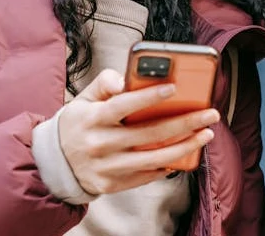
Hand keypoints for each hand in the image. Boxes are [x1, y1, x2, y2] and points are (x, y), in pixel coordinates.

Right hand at [57, 69, 218, 194]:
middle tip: (210, 114)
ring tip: (206, 134)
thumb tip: (124, 79)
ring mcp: (107, 167)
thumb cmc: (78, 123)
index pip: (123, 105)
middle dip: (185, 123)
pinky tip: (185, 154)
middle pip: (148, 134)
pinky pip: (147, 175)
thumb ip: (104, 83)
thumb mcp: (83, 99)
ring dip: (185, 146)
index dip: (148, 97)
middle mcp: (100, 144)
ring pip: (154, 158)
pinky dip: (168, 165)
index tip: (174, 87)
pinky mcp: (113, 184)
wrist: (54, 163)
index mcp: (91, 118)